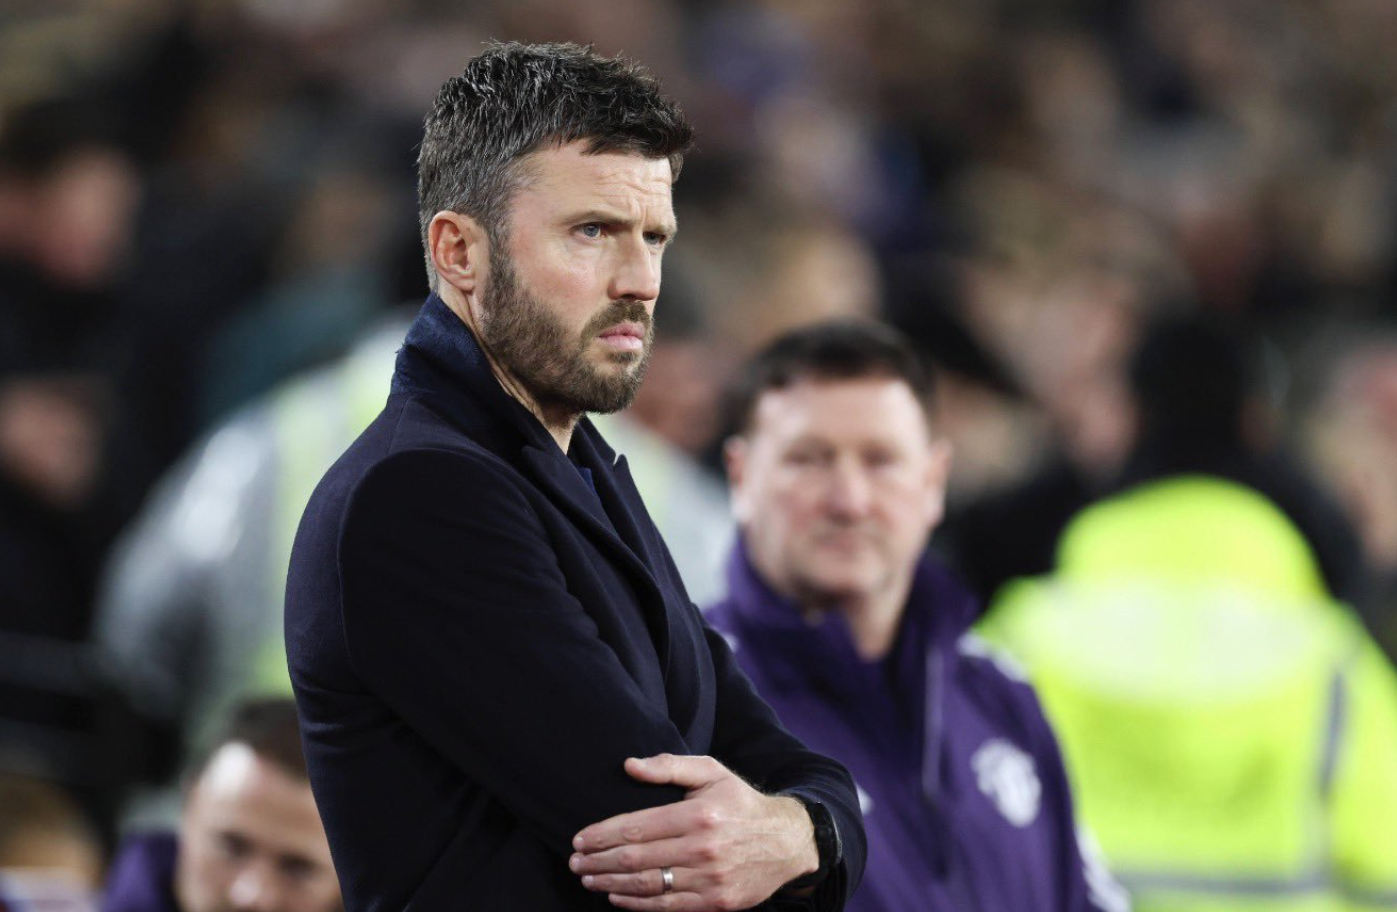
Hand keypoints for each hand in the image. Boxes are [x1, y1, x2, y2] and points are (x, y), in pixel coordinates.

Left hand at [570, 754, 817, 910]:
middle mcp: (703, 848)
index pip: (637, 826)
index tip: (579, 839)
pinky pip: (668, 906)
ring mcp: (710, 879)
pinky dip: (637, 904)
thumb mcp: (711, 772)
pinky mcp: (716, 902)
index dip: (602, 835)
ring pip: (648, 885)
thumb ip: (669, 766)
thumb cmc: (741, 803)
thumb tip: (629, 765)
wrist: (787, 842)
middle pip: (636, 858)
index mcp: (698, 814)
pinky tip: (617, 897)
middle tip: (575, 862)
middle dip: (599, 861)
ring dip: (611, 884)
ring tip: (589, 879)